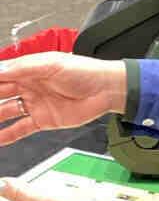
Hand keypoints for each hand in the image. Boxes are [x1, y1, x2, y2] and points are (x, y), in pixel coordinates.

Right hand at [0, 53, 126, 145]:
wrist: (107, 89)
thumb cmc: (84, 71)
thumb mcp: (51, 65)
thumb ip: (23, 68)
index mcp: (28, 69)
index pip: (0, 76)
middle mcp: (28, 86)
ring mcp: (34, 104)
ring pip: (5, 112)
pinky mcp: (43, 120)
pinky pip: (19, 128)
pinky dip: (6, 135)